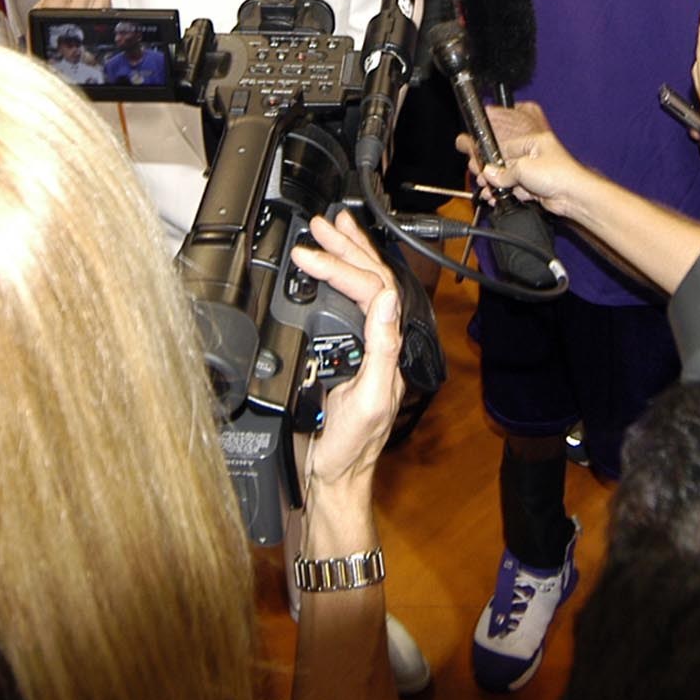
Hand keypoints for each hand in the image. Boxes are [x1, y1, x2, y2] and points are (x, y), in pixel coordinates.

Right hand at [292, 211, 405, 491]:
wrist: (332, 477)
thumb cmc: (350, 447)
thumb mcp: (368, 399)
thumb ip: (382, 347)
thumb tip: (388, 298)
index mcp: (390, 347)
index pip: (372, 291)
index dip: (341, 267)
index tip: (309, 255)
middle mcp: (382, 341)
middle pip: (372, 280)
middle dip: (348, 247)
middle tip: (323, 223)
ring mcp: (365, 345)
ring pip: (364, 287)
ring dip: (348, 254)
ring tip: (332, 227)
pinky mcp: (347, 351)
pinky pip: (348, 303)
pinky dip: (339, 278)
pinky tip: (329, 265)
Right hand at [456, 102, 600, 222]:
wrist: (573, 197)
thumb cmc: (559, 175)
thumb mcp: (524, 168)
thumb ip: (504, 172)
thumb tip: (490, 174)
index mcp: (535, 142)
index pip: (507, 146)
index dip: (493, 158)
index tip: (482, 166)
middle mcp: (537, 156)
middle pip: (508, 164)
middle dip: (495, 174)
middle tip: (484, 181)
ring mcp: (537, 173)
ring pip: (512, 179)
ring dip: (500, 187)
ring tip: (490, 193)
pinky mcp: (538, 188)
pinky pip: (518, 189)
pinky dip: (509, 194)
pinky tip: (499, 198)